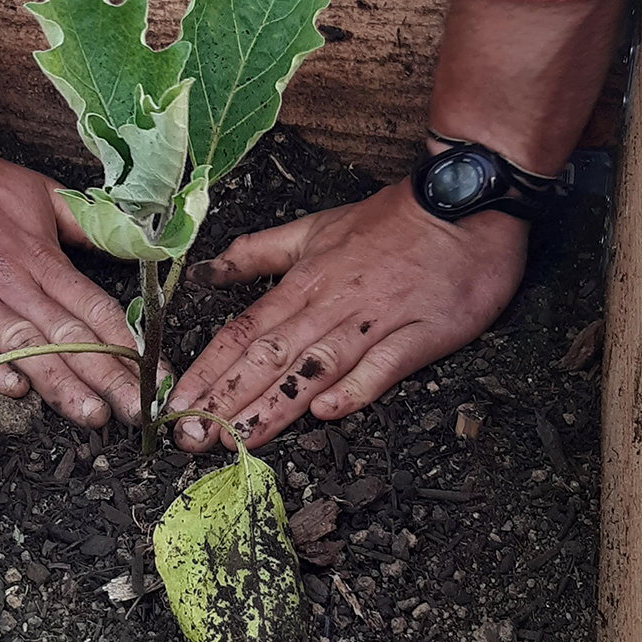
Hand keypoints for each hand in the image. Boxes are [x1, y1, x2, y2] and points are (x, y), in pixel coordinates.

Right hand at [0, 136, 141, 427]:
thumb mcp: (39, 192)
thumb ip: (85, 225)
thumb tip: (134, 246)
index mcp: (39, 256)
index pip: (93, 307)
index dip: (126, 346)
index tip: (152, 379)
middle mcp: (7, 278)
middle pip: (65, 336)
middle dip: (104, 377)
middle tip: (133, 411)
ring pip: (19, 344)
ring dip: (57, 381)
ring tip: (89, 413)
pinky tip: (13, 388)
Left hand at [166, 178, 526, 450]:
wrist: (465, 203)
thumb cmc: (388, 222)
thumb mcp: (313, 228)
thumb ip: (257, 254)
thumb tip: (205, 272)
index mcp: (304, 281)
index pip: (244, 331)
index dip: (208, 370)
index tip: (176, 403)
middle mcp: (332, 304)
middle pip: (270, 356)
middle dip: (227, 399)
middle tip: (192, 437)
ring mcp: (377, 321)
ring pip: (317, 366)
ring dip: (275, 404)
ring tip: (240, 439)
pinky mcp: (423, 333)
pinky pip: (386, 364)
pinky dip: (357, 387)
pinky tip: (328, 412)